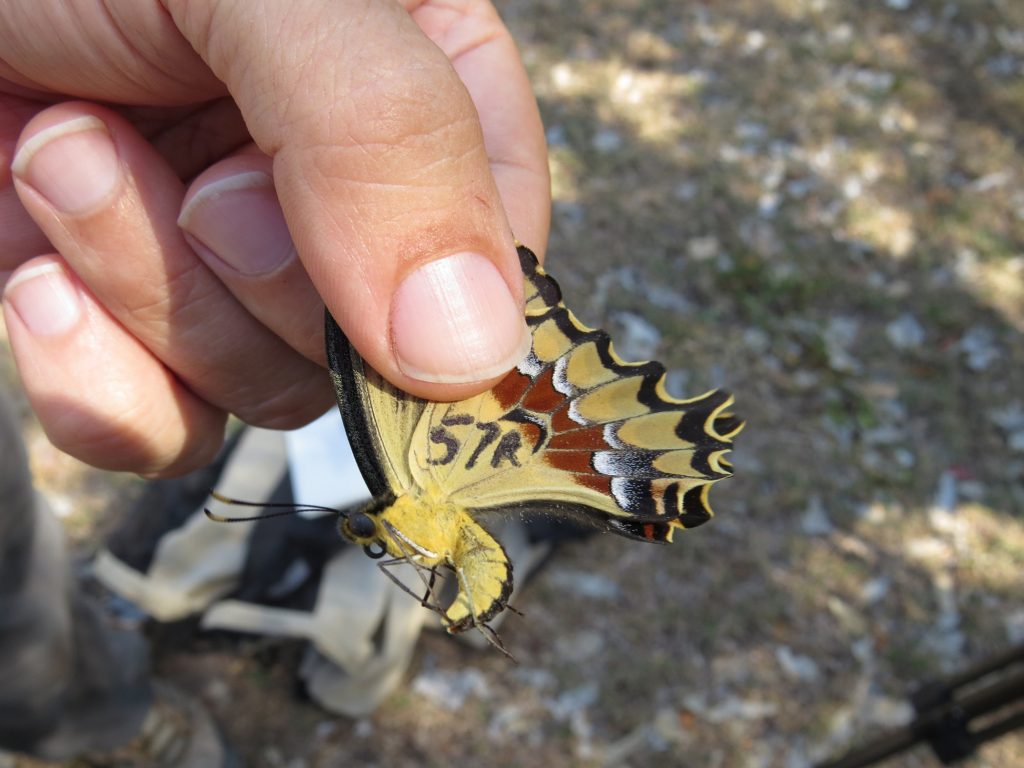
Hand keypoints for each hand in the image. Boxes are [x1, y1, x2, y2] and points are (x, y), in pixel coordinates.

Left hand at [0, 0, 549, 475]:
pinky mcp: (144, 328)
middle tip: (185, 178)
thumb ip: (385, 136)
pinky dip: (98, 387)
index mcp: (427, 93)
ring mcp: (245, 270)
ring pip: (270, 392)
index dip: (441, 293)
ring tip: (69, 155)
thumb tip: (465, 355)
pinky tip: (40, 283)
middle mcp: (350, 195)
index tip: (351, 269)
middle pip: (380, 345)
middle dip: (260, 276)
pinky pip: (168, 434)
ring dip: (154, 294)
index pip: (501, 243)